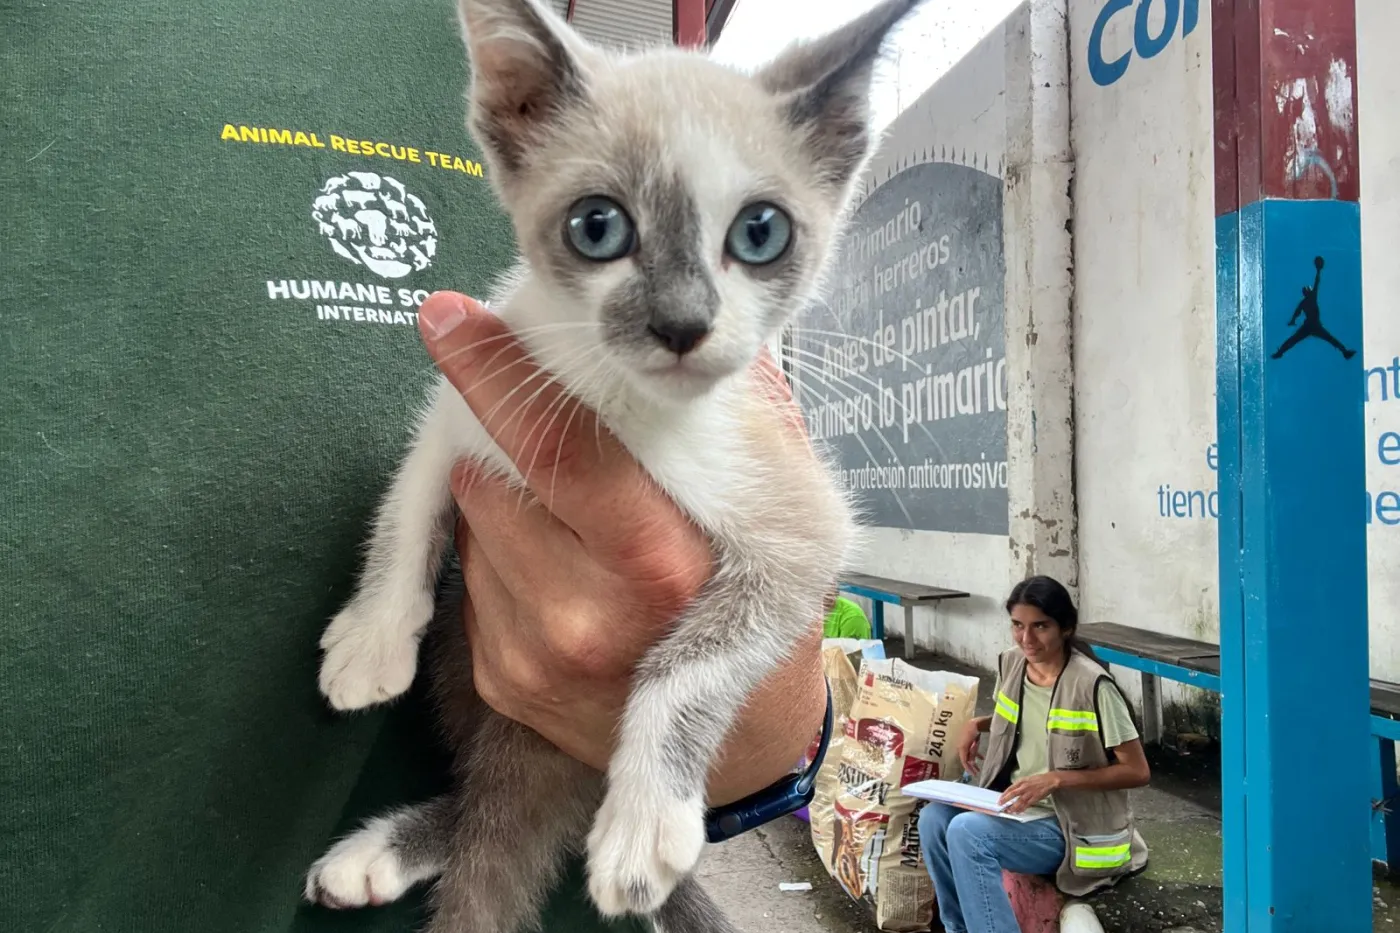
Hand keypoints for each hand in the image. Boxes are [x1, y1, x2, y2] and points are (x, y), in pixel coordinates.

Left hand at [416, 291, 825, 806]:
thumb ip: (741, 429)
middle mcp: (582, 615)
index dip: (499, 378)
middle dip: (508, 437)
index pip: (559, 452)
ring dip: (506, 493)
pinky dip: (504, 548)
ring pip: (475, 520)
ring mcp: (530, 655)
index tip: (448, 319)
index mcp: (657, 565)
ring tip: (573, 518)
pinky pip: (472, 574)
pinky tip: (560, 567)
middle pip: (495, 478)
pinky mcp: (500, 679)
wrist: (742, 747)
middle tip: (550, 431)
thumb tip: (675, 343)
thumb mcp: (786, 516)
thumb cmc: (766, 608)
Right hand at [957, 718, 982, 775]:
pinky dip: (976, 755)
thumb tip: (971, 762)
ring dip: (973, 762)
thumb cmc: (973, 730)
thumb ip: (972, 752)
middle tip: (976, 773)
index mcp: (961, 747)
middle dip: (970, 767)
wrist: (976, 721)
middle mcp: (962, 746)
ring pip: (969, 755)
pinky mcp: (970, 742)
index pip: (963, 760)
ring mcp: (966, 744)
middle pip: (966, 759)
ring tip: (978, 769)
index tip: (973, 774)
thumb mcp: (973, 742)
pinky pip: (972, 750)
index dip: (968, 768)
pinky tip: (982, 758)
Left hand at [998, 772, 1061, 813]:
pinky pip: (1027, 804)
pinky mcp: (1035, 798)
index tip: (1000, 799)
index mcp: (1021, 781)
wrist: (1050, 780)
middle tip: (1000, 805)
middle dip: (1005, 800)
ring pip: (1019, 801)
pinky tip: (1019, 811)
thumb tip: (1014, 791)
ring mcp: (1030, 793)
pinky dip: (1022, 808)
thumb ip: (1020, 785)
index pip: (1010, 788)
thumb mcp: (1027, 779)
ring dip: (1013, 807)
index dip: (1004, 794)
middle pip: (1013, 794)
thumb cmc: (1039, 779)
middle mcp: (1024, 787)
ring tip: (1009, 811)